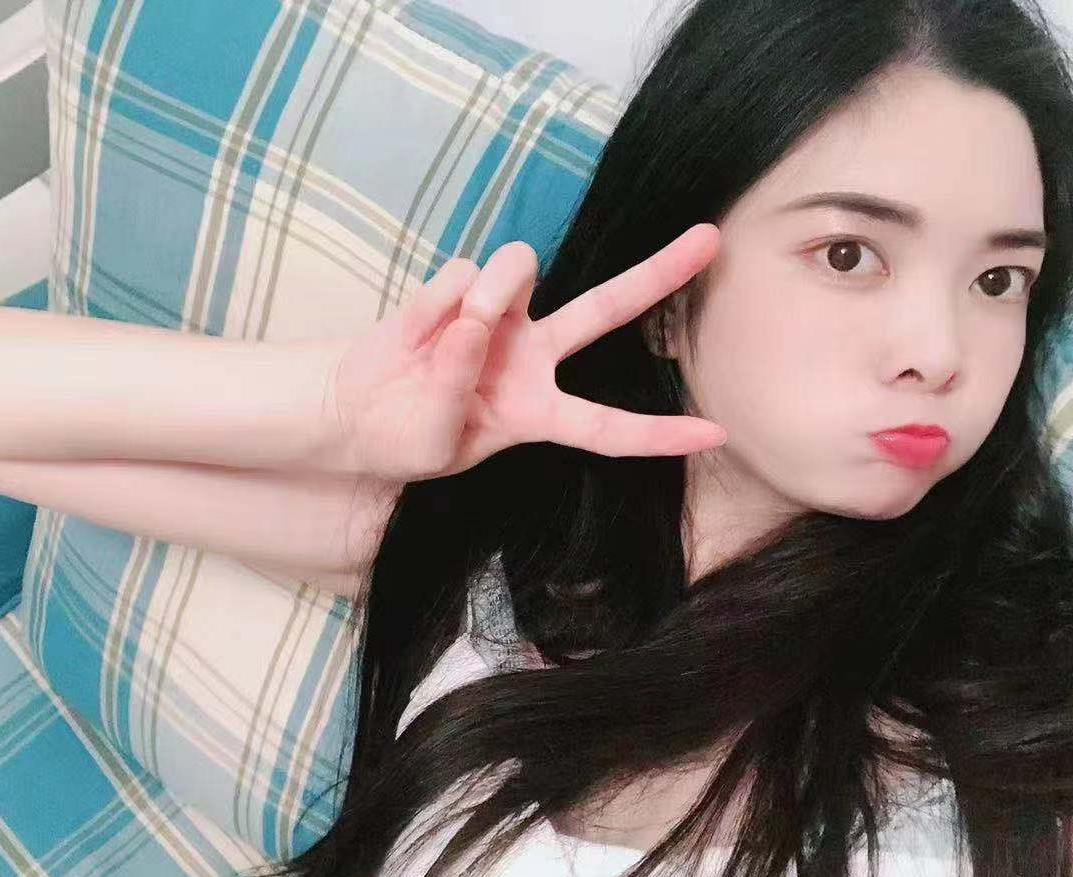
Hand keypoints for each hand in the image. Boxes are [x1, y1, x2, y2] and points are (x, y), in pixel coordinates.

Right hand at [330, 223, 726, 481]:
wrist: (356, 414)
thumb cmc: (408, 438)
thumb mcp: (435, 442)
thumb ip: (454, 388)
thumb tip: (472, 323)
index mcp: (537, 415)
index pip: (606, 427)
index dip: (657, 434)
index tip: (715, 435)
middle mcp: (532, 357)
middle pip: (607, 307)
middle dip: (658, 272)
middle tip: (710, 238)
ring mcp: (500, 317)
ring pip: (519, 266)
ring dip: (487, 292)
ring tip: (447, 335)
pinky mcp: (460, 288)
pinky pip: (460, 274)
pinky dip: (434, 303)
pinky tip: (416, 333)